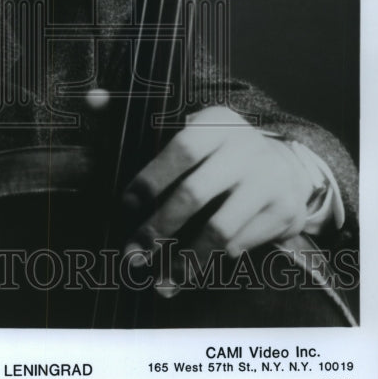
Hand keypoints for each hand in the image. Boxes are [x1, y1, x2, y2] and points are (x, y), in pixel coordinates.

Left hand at [123, 106, 315, 265]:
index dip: (151, 178)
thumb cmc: (218, 152)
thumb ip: (139, 118)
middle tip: (134, 254)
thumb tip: (92, 98)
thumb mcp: (191, 130)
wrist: (285, 169)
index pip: (183, 148)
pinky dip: (211, 263)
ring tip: (161, 280)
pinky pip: (240, 244)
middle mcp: (247, 147)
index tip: (126, 205)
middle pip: (194, 193)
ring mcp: (269, 180)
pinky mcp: (284, 211)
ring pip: (218, 228)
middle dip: (158, 228)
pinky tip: (190, 273)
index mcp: (217, 122)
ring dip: (184, 259)